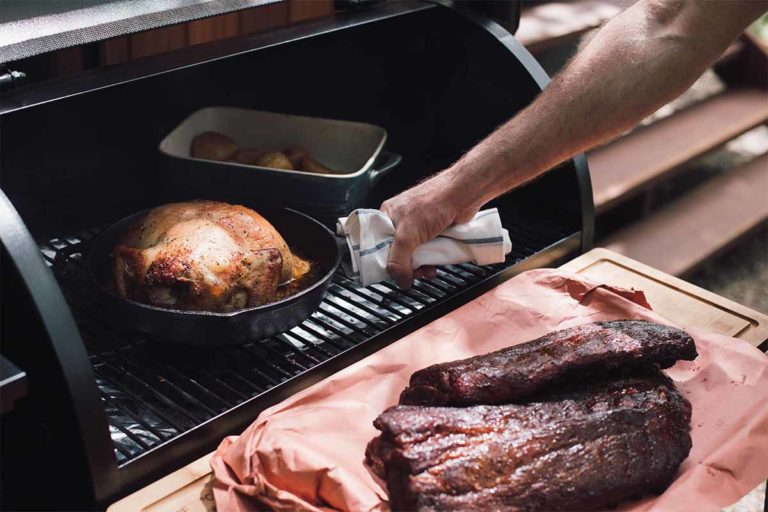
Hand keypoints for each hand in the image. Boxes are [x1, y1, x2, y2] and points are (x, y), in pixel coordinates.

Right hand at [381, 172, 477, 288]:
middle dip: (406, 266)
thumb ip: (398, 259)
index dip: (384, 261)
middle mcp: (401, 222)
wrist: (462, 195)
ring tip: (426, 270)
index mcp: (387, 217)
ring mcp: (418, 229)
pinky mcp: (433, 234)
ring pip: (413, 256)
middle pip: (397, 254)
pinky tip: (434, 265)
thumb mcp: (407, 234)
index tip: (391, 274)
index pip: (378, 245)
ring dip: (420, 267)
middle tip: (412, 273)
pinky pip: (427, 253)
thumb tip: (400, 280)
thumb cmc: (434, 201)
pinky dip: (430, 262)